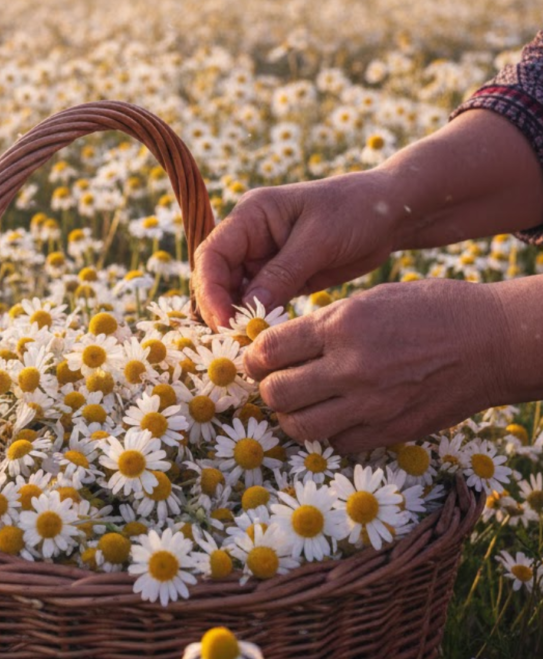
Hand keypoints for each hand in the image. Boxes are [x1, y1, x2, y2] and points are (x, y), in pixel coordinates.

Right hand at [192, 169, 401, 330]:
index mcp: (250, 215)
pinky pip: (259, 302)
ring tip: (249, 346)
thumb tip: (247, 308)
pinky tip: (266, 338)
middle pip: (216, 278)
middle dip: (220, 309)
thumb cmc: (356, 211)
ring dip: (238, 318)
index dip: (210, 289)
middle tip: (236, 341)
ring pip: (234, 294)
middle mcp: (249, 237)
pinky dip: (258, 320)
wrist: (391, 212)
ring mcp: (263, 259)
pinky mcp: (281, 278)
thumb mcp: (319, 239)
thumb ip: (282, 272)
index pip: (212, 254)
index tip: (223, 321)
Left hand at [243, 278, 509, 452]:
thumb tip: (280, 344)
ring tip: (296, 404)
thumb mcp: (369, 299)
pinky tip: (334, 416)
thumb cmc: (430, 309)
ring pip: (300, 427)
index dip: (252, 356)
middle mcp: (351, 367)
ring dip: (290, 417)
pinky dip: (328, 433)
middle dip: (266, 388)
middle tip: (271, 381)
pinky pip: (338, 443)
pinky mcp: (391, 431)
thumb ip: (324, 323)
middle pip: (277, 392)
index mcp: (341, 325)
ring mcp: (371, 405)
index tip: (254, 358)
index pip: (269, 350)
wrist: (491, 341)